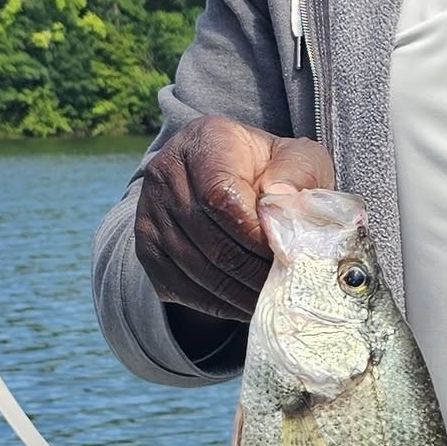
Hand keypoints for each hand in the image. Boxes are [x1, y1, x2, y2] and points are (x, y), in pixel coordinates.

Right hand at [135, 116, 335, 319]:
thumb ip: (297, 174)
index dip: (256, 233)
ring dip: (239, 292)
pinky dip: (220, 303)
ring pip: (196, 268)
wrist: (235, 177)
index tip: (288, 253)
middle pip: (210, 239)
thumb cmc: (274, 169)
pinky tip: (248, 304)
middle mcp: (166, 174)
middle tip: (288, 286)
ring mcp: (150, 214)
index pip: (221, 196)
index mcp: (204, 141)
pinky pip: (183, 288)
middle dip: (254, 269)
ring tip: (274, 299)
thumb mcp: (298, 158)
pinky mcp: (147, 250)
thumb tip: (281, 201)